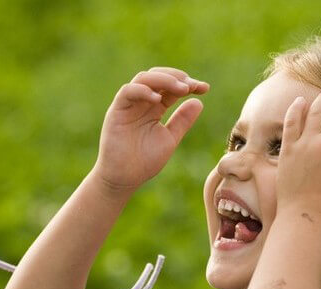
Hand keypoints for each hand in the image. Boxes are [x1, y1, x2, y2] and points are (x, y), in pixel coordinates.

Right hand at [94, 67, 209, 194]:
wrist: (125, 179)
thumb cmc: (144, 161)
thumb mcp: (170, 138)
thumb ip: (182, 121)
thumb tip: (199, 102)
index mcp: (155, 107)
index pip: (171, 87)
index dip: (188, 83)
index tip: (204, 88)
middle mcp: (141, 102)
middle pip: (158, 76)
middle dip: (177, 77)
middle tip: (193, 86)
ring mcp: (128, 105)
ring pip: (144, 79)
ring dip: (164, 80)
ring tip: (181, 89)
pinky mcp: (116, 111)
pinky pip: (127, 92)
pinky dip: (143, 91)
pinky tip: (158, 99)